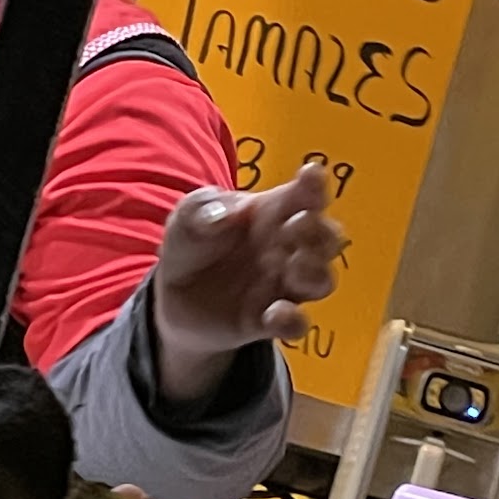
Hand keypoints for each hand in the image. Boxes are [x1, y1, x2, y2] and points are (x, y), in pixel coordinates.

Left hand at [151, 164, 344, 402]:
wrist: (173, 298)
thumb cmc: (193, 244)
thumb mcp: (186, 219)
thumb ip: (200, 209)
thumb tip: (226, 214)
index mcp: (272, 212)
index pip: (304, 195)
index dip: (314, 184)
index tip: (311, 174)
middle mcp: (287, 247)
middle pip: (326, 237)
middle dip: (321, 231)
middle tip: (297, 225)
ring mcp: (283, 285)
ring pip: (322, 280)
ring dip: (316, 272)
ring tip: (295, 268)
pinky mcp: (270, 321)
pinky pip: (296, 324)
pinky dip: (293, 320)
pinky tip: (274, 314)